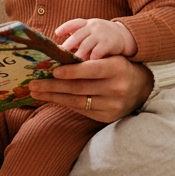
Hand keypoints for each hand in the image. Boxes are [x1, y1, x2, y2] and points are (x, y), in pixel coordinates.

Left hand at [28, 55, 153, 123]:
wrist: (141, 88)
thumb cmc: (118, 68)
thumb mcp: (109, 58)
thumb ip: (88, 60)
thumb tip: (56, 59)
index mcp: (117, 68)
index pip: (91, 70)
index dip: (71, 71)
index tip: (52, 70)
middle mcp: (116, 88)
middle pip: (79, 88)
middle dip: (53, 86)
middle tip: (33, 84)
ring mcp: (113, 105)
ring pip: (78, 101)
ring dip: (54, 97)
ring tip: (36, 92)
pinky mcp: (108, 117)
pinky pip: (82, 110)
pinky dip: (65, 103)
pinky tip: (52, 98)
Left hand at [56, 18, 137, 60]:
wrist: (124, 35)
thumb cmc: (101, 37)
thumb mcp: (90, 33)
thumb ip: (77, 39)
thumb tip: (60, 51)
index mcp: (86, 24)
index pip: (74, 23)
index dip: (65, 28)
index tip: (56, 34)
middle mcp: (93, 27)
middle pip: (77, 36)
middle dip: (67, 46)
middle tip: (58, 57)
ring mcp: (101, 34)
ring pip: (85, 45)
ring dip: (77, 55)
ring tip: (69, 65)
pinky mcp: (109, 43)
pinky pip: (97, 52)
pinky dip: (90, 59)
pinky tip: (85, 67)